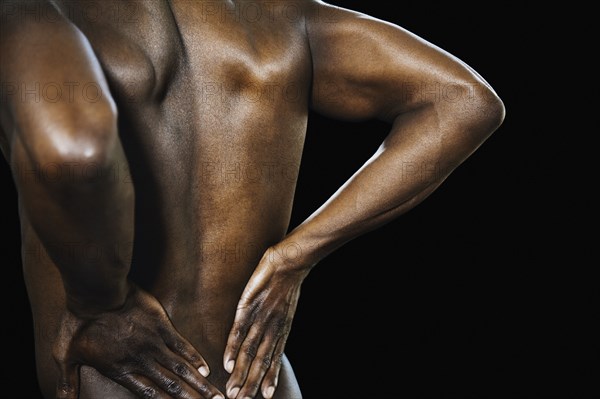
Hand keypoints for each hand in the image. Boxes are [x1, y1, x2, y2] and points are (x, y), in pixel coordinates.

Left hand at [53, 283, 224, 398]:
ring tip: (215, 395)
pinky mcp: (162, 325)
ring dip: (199, 384)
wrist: (97, 293)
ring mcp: (154, 343)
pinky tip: (205, 368)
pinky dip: (194, 358)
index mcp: (120, 370)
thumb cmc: (78, 323)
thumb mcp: (65, 355)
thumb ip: (66, 382)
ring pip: (180, 368)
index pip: (149, 394)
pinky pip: (182, 345)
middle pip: (171, 385)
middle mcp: (141, 361)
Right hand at [223, 246, 308, 398]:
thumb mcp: (287, 306)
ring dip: (241, 373)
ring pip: (250, 352)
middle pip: (260, 361)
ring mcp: (261, 318)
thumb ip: (278, 323)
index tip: (261, 397)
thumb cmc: (287, 281)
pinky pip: (239, 331)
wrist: (290, 261)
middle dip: (251, 383)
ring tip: (233, 391)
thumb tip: (272, 335)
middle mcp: (273, 328)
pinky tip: (227, 363)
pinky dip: (233, 348)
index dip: (268, 379)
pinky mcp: (249, 307)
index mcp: (282, 329)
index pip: (274, 359)